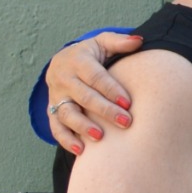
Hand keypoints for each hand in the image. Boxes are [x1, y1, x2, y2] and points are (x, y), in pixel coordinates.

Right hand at [46, 32, 143, 152]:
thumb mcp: (102, 43)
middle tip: (126, 122)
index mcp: (77, 61)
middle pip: (84, 97)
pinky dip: (66, 139)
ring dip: (82, 126)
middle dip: (105, 110)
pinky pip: (56, 127)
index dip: (111, 90)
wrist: (62, 62)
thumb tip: (139, 41)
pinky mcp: (52, 110)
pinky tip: (81, 151)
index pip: (95, 77)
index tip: (128, 102)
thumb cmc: (90, 54)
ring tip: (100, 137)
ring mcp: (56, 96)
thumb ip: (119, 42)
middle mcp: (63, 79)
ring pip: (66, 113)